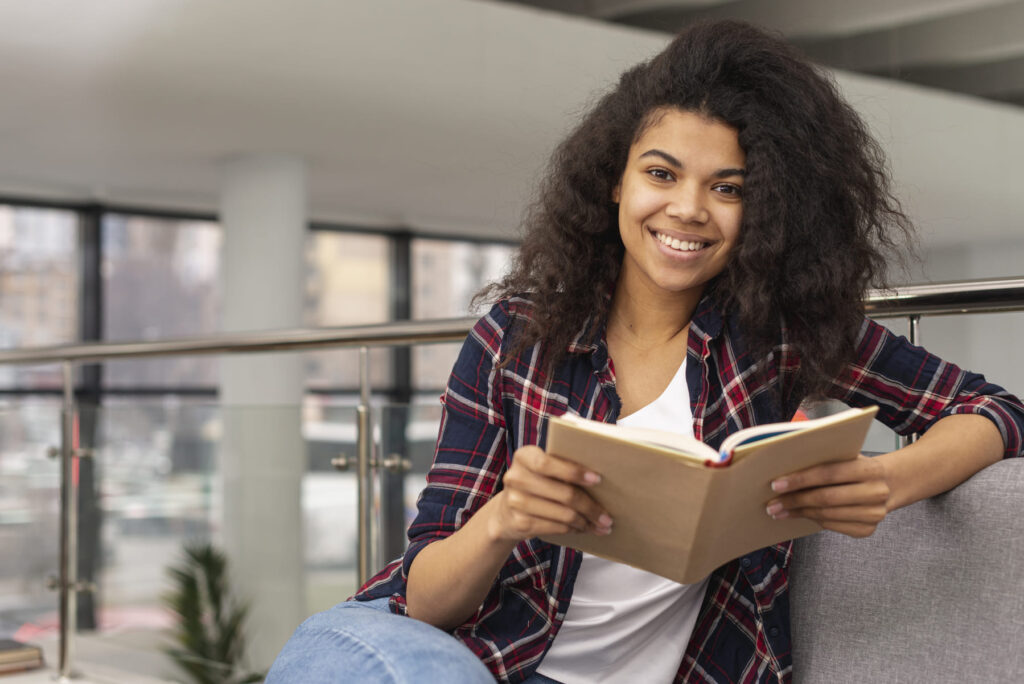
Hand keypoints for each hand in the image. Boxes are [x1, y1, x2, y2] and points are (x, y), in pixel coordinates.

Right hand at [486, 445, 612, 543]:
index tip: (597, 480)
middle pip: (564, 493)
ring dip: (586, 522)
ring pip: (563, 514)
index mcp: (524, 456)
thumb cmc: (534, 485)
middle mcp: (516, 477)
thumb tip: (598, 480)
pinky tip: (583, 529)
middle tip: (607, 517)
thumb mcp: (541, 470)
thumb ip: (561, 467)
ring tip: (600, 525)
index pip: (548, 463)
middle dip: (590, 507)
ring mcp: (515, 501)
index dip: (574, 472)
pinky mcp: (520, 522)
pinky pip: (556, 527)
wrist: (505, 513)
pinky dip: (573, 529)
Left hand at [765, 455, 891, 537]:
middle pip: (826, 498)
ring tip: (778, 511)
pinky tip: (797, 515)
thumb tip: (784, 468)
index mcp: (870, 469)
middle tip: (772, 503)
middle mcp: (876, 492)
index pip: (828, 473)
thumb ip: (824, 460)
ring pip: (827, 515)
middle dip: (794, 500)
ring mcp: (874, 514)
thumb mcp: (847, 457)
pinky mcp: (867, 530)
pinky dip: (811, 520)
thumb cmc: (858, 468)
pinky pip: (832, 526)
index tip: (776, 484)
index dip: (800, 479)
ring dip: (798, 513)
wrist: (889, 485)